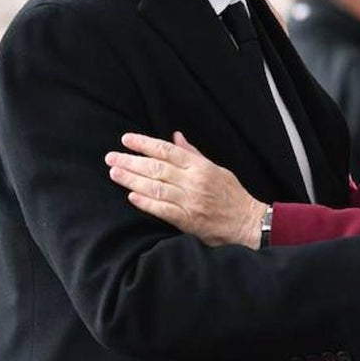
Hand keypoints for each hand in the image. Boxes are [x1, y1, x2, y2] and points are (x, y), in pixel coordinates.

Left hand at [106, 132, 266, 248]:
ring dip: (132, 180)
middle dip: (131, 161)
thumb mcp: (216, 168)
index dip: (144, 144)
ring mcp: (190, 202)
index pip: (167, 151)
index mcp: (200, 167)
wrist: (248, 223)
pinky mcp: (188, 221)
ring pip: (156, 187)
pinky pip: (163, 210)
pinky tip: (131, 197)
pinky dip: (146, 203)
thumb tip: (175, 137)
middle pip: (156, 168)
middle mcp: (194, 182)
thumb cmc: (232, 195)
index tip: (126, 139)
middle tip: (111, 157)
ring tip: (114, 173)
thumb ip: (193, 154)